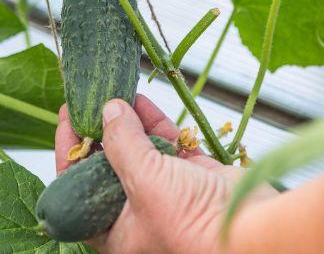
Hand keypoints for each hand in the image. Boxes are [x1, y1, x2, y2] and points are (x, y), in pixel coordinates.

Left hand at [55, 95, 276, 252]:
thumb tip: (108, 111)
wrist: (256, 230)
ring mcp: (165, 192)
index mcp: (115, 230)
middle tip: (89, 99)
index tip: (67, 118)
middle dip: (100, 131)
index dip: (69, 152)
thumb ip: (121, 144)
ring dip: (127, 121)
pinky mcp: (191, 175)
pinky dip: (154, 122)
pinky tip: (141, 101)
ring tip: (115, 92)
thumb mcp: (143, 181)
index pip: (77, 189)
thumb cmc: (193, 224)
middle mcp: (136, 212)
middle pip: (107, 165)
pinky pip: (166, 144)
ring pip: (138, 150)